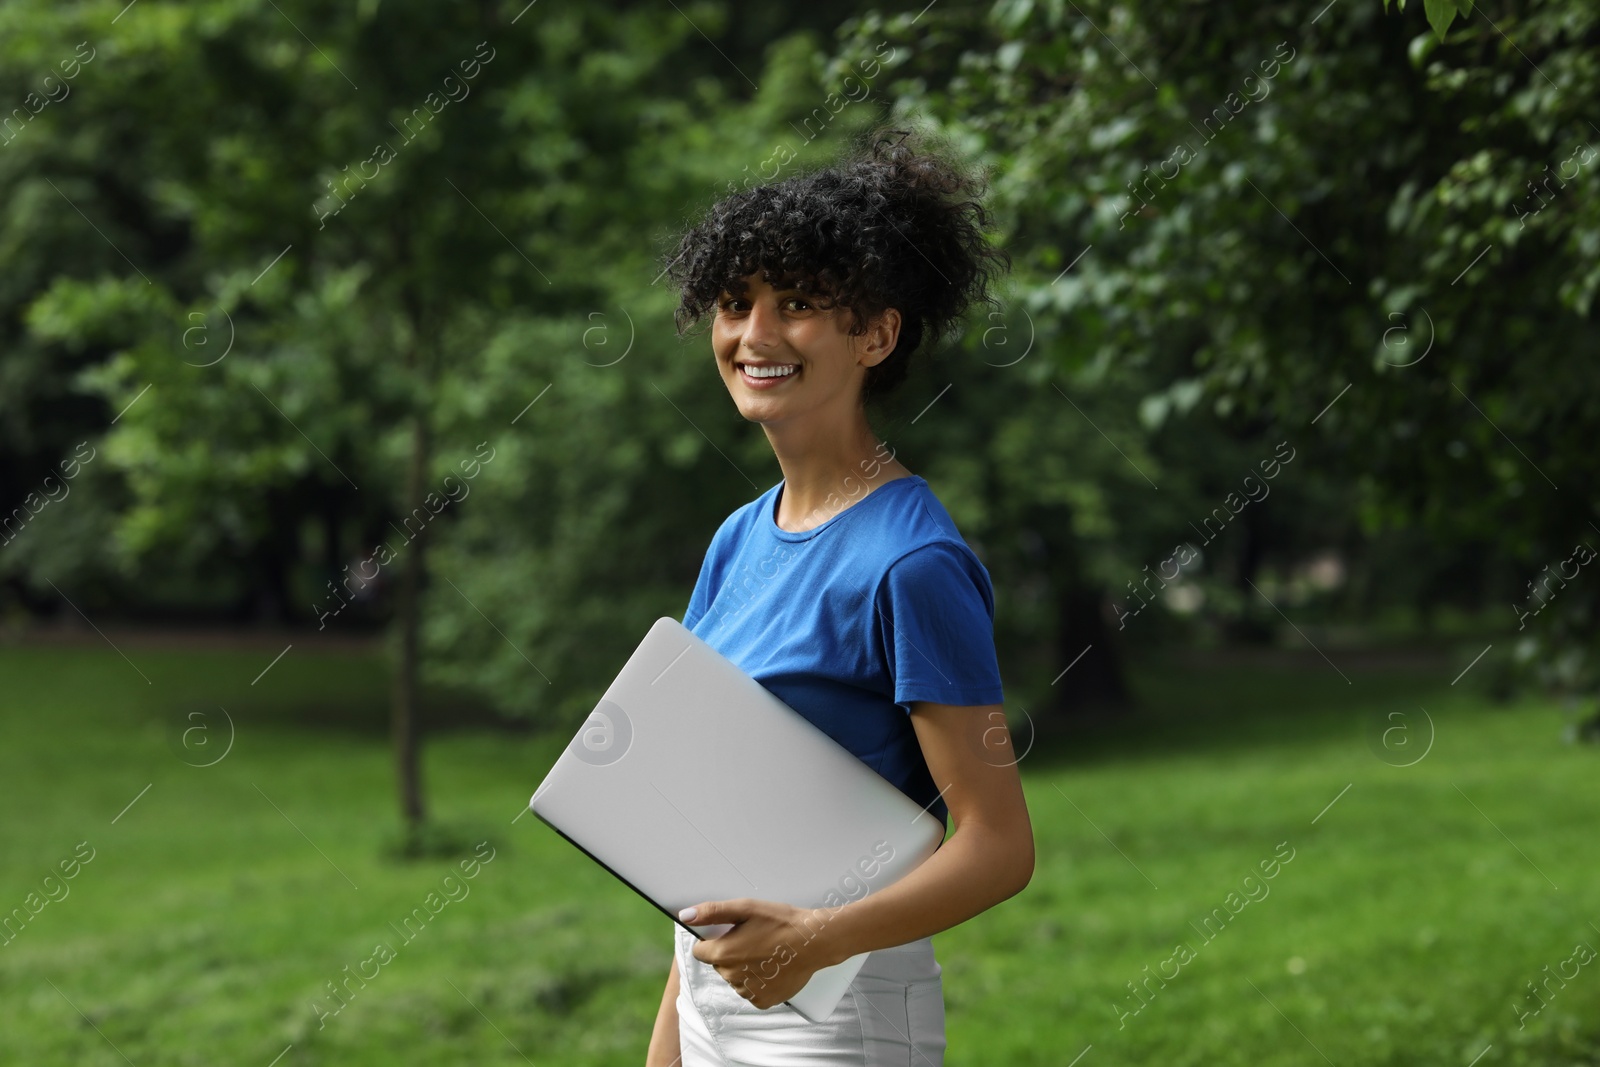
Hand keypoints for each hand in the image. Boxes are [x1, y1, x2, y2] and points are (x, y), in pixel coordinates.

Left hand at [679, 898, 837, 1009]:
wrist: (814, 942)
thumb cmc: (781, 921)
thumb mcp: (746, 908)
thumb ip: (712, 912)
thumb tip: (685, 915)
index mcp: (723, 953)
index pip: (700, 952)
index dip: (713, 940)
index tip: (730, 934)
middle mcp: (732, 976)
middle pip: (719, 964)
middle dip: (730, 953)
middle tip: (753, 939)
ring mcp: (747, 991)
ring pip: (734, 978)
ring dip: (743, 968)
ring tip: (765, 951)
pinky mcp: (763, 1001)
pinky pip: (750, 991)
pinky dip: (757, 981)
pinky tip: (771, 966)